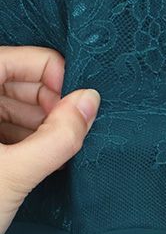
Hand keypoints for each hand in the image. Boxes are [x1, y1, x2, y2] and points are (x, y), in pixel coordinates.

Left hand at [0, 46, 99, 233]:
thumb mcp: (13, 175)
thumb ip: (58, 137)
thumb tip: (89, 103)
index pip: (18, 58)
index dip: (53, 80)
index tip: (74, 111)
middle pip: (17, 80)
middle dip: (49, 106)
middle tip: (68, 136)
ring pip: (12, 104)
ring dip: (41, 126)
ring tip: (55, 154)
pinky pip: (4, 127)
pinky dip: (26, 140)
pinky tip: (39, 162)